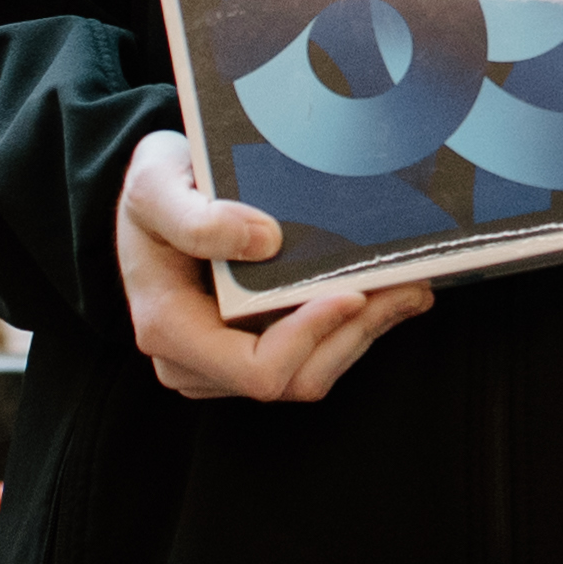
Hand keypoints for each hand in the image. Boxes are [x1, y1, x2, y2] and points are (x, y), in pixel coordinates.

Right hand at [113, 129, 430, 400]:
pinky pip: (310, 358)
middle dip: (355, 334)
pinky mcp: (249, 351)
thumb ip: (196, 218)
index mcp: (168, 329)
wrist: (154, 196)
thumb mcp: (155, 185)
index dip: (313, 337)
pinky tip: (384, 293)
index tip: (354, 291)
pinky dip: (350, 329)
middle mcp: (193, 362)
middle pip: (294, 379)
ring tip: (409, 288)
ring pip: (309, 375)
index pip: (257, 369)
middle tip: (408, 285)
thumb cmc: (154, 189)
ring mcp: (222, 364)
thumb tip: (263, 242)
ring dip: (363, 334)